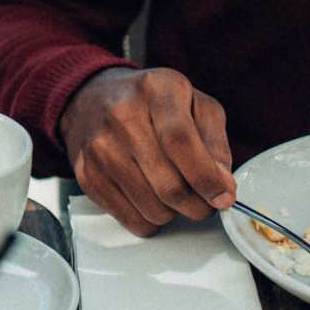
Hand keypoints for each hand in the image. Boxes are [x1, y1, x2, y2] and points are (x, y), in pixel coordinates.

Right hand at [60, 67, 236, 235]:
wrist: (93, 99)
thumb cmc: (153, 103)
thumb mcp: (195, 104)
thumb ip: (215, 142)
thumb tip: (222, 186)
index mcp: (156, 89)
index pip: (180, 141)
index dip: (206, 177)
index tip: (223, 197)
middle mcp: (122, 116)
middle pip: (168, 184)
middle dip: (198, 205)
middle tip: (206, 203)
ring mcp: (99, 148)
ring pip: (152, 209)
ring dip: (174, 212)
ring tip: (175, 192)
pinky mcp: (86, 175)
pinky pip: (131, 219)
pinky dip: (151, 219)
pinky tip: (151, 196)